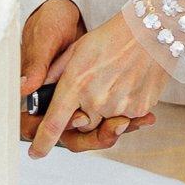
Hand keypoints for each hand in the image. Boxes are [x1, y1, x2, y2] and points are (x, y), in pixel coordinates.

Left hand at [17, 0, 147, 152]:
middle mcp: (96, 100)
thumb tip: (33, 90)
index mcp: (76, 84)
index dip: (42, 143)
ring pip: (104, 125)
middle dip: (82, 117)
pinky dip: (124, 108)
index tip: (35, 153)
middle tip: (93, 92)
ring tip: (113, 83)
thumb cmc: (111, 37)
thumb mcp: (76, 49)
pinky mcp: (139, 109)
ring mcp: (119, 107)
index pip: (54, 124)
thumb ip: (54, 74)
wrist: (151, 31)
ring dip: (104, 112)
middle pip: (81, 127)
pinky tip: (128, 83)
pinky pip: (126, 120)